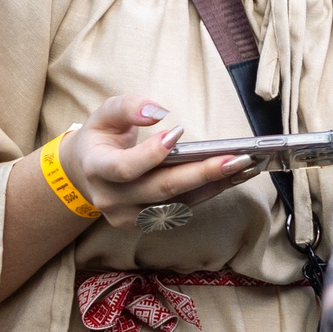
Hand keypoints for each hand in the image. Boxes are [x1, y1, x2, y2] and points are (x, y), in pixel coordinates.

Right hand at [62, 95, 251, 229]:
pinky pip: (182, 210)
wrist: (86, 172)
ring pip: (177, 204)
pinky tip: (234, 176)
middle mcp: (111, 199)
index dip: (151, 153)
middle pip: (160, 190)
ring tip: (246, 166)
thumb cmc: (102, 137)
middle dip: (201, 173)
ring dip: (214, 185)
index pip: (124, 168)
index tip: (178, 132)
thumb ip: (129, 107)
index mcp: (97, 168)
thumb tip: (159, 113)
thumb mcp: (106, 114)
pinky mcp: (146, 224)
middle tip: (237, 158)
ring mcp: (128, 217)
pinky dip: (209, 192)